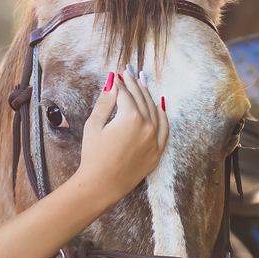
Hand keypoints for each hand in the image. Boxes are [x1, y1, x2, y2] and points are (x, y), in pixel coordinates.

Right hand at [73, 67, 167, 213]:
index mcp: (131, 117)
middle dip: (134, 84)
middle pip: (141, 99)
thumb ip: (105, 102)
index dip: (120, 83)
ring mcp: (154, 140)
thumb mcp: (94, 125)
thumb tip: (112, 83)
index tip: (117, 75)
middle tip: (130, 72)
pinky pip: (164, 129)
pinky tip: (159, 104)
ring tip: (143, 82)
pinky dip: (163, 115)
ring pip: (154, 111)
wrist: (101, 185)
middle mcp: (147, 126)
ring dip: (148, 95)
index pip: (126, 94)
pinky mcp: (157, 153)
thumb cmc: (93, 156)